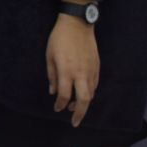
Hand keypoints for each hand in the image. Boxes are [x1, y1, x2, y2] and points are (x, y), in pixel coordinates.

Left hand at [46, 12, 99, 126]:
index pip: (64, 95)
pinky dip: (89, 92)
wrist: (77, 24)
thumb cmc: (59, 38)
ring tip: (75, 108)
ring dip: (84, 104)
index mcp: (66, 70)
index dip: (59, 104)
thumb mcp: (49, 55)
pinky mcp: (97, 66)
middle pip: (83, 100)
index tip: (56, 108)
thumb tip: (52, 91)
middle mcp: (81, 73)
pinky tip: (83, 93)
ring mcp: (91, 70)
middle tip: (74, 122)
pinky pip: (95, 84)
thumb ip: (52, 75)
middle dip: (79, 113)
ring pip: (91, 94)